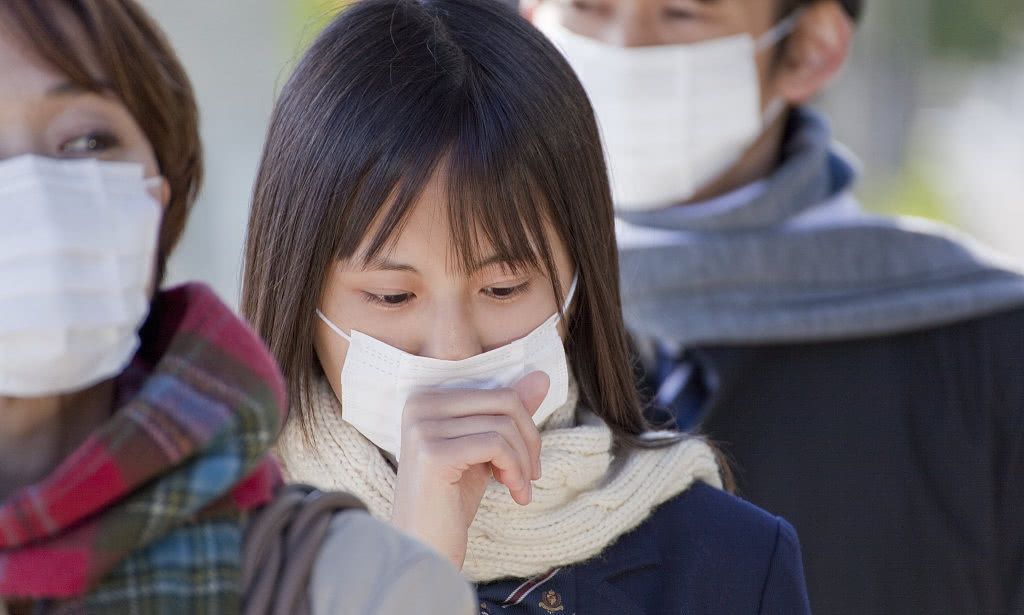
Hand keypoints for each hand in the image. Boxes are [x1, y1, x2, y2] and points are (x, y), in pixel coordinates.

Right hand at [390, 371, 549, 567]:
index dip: (524, 425)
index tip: (526, 461)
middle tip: (531, 476)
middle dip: (529, 440)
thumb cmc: (450, 502)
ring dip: (522, 462)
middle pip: (504, 402)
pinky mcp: (433, 453)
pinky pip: (495, 445)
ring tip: (520, 489)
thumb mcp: (483, 451)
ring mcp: (423, 428)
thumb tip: (540, 377)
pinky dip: (515, 470)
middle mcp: (419, 405)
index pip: (498, 392)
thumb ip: (507, 414)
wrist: (424, 549)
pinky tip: (514, 493)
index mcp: (426, 398)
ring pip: (503, 426)